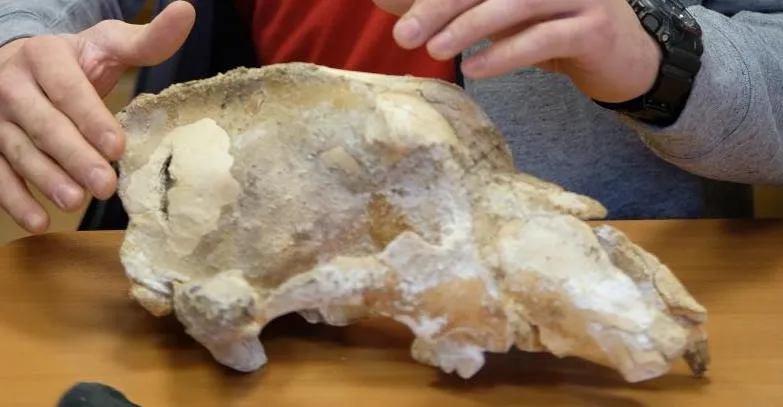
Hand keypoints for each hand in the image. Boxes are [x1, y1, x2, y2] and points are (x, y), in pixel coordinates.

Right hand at [0, 1, 193, 233]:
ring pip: (17, 150)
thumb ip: (146, 39)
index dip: (91, 119)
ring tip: (75, 203)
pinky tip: (39, 221)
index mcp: (44, 57)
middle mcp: (12, 85)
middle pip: (42, 125)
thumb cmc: (75, 59)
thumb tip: (186, 11)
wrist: (23, 63)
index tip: (117, 148)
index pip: (68, 91)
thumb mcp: (108, 44)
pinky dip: (14, 199)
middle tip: (103, 185)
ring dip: (45, 180)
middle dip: (73, 157)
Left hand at [373, 0, 661, 102]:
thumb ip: (455, 5)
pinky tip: (476, 69)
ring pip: (518, 1)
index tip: (395, 4)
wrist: (623, 59)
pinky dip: (506, 53)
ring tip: (435, 50)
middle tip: (404, 33)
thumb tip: (390, 1)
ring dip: (471, 26)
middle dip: (441, 4)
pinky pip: (544, 37)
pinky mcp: (597, 27)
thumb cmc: (552, 29)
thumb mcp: (501, 13)